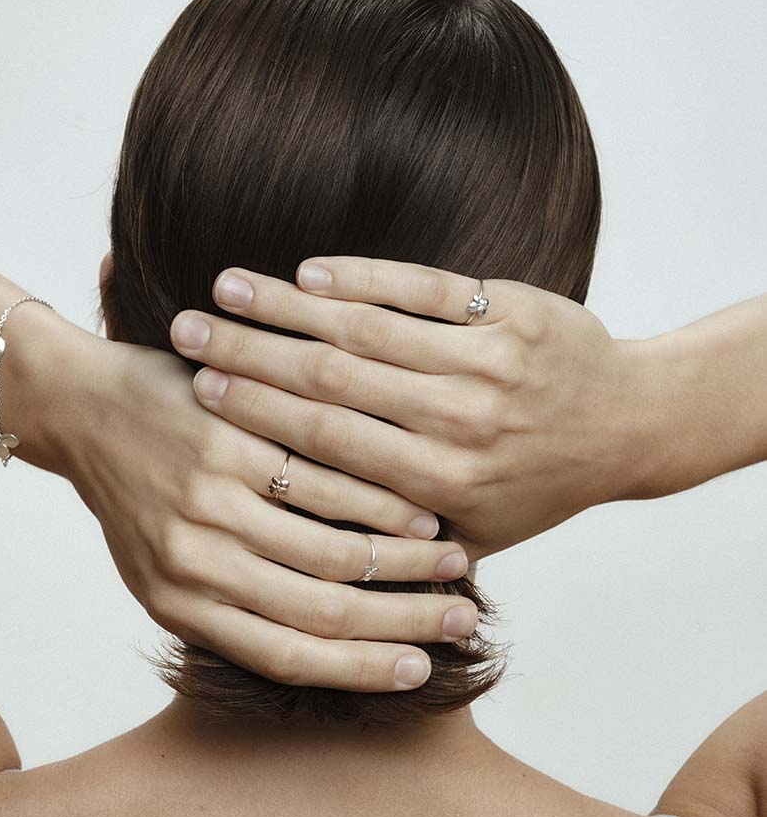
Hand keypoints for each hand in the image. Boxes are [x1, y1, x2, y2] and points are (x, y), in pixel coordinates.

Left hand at [57, 329, 477, 691]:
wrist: (82, 410)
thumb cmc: (136, 496)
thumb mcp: (163, 570)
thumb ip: (232, 608)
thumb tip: (328, 642)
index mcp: (181, 608)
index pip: (287, 656)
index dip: (362, 670)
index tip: (421, 672)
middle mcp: (195, 565)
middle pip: (322, 609)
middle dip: (404, 623)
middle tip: (462, 621)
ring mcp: (212, 504)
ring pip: (332, 548)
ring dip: (404, 562)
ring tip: (453, 560)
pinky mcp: (228, 445)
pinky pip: (323, 481)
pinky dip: (379, 501)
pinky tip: (418, 507)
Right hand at [170, 258, 643, 558]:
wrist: (628, 424)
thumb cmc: (534, 485)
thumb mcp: (469, 533)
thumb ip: (390, 541)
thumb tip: (292, 548)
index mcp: (443, 485)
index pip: (327, 444)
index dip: (256, 410)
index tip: (199, 388)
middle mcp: (462, 424)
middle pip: (332, 381)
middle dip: (251, 350)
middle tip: (188, 327)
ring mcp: (488, 362)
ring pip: (368, 328)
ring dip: (289, 305)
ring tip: (227, 287)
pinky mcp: (510, 309)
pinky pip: (424, 286)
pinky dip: (364, 275)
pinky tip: (309, 268)